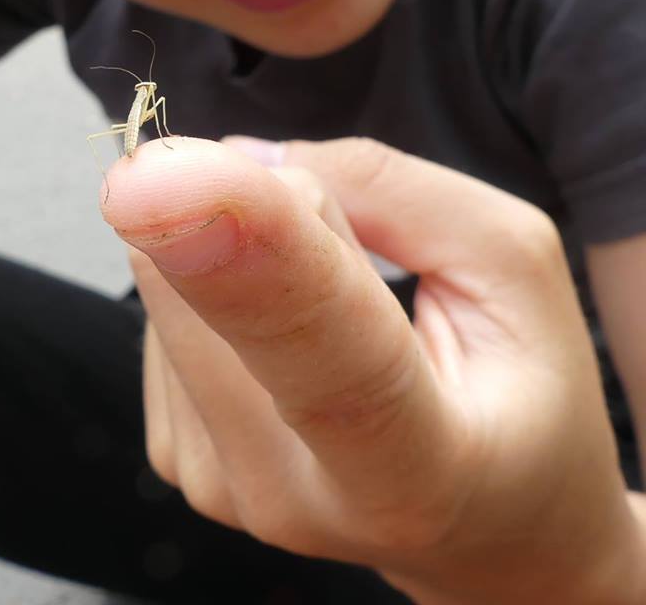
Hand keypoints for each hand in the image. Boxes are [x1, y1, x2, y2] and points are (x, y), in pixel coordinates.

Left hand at [99, 136, 645, 604]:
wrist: (481, 523)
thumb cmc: (519, 393)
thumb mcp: (514, 266)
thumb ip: (388, 190)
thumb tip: (237, 158)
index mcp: (415, 471)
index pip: (320, 353)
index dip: (241, 248)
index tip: (161, 171)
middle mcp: (295, 498)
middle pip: (212, 293)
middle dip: (268, 214)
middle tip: (356, 252)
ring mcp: (223, 488)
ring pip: (171, 286)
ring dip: (245, 253)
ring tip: (332, 312)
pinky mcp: (178, 459)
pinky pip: (161, 312)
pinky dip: (216, 290)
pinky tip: (282, 333)